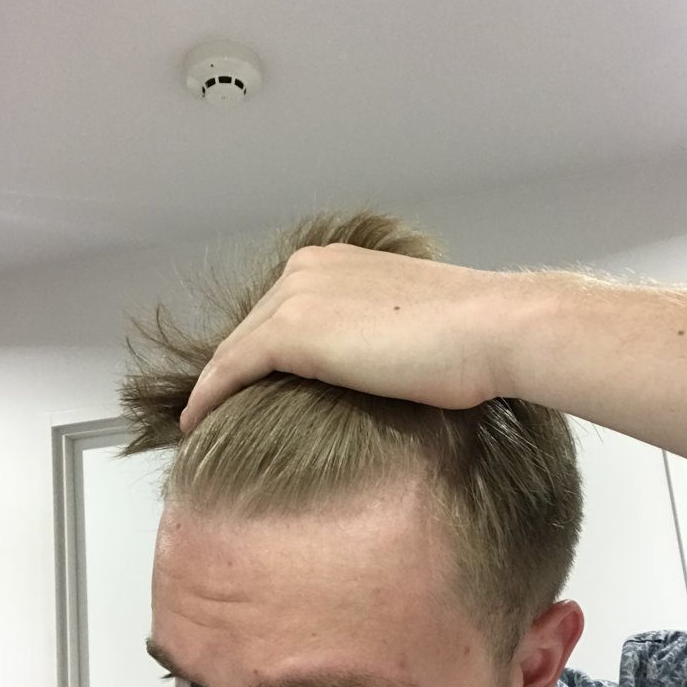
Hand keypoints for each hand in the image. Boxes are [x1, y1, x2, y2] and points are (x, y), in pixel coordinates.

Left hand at [181, 243, 521, 430]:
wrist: (490, 330)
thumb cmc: (470, 337)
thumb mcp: (410, 327)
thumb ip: (373, 335)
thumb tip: (367, 367)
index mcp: (336, 265)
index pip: (281, 313)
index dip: (258, 351)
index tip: (247, 386)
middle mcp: (307, 270)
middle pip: (252, 328)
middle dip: (232, 367)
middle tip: (217, 408)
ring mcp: (296, 297)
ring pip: (237, 350)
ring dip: (216, 385)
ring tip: (202, 419)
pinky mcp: (290, 333)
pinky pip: (232, 369)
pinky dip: (209, 396)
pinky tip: (196, 422)